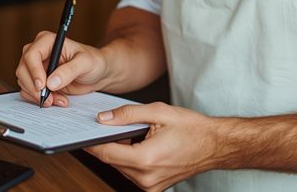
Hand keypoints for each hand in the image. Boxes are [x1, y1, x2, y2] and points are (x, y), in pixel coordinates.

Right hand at [15, 31, 108, 106]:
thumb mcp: (85, 63)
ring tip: (60, 99)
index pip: (31, 54)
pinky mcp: (38, 80)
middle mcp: (39, 52)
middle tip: (48, 98)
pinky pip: (29, 91)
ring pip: (24, 82)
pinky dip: (40, 99)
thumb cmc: (93, 62)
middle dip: (34, 87)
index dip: (34, 71)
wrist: (97, 74)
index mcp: (47, 41)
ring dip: (38, 95)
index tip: (42, 85)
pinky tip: (58, 99)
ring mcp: (37, 67)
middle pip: (23, 69)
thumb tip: (51, 82)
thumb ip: (70, 71)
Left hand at [85, 102, 224, 191]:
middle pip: (113, 161)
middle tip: (108, 126)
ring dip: (121, 152)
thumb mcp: (158, 113)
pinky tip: (141, 146)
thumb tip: (104, 119)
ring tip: (134, 135)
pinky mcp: (154, 188)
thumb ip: (127, 115)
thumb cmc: (192, 129)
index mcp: (146, 159)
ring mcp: (150, 186)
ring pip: (122, 168)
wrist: (215, 145)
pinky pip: (133, 173)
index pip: (106, 153)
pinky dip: (131, 159)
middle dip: (108, 144)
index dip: (92, 143)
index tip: (82, 134)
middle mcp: (146, 177)